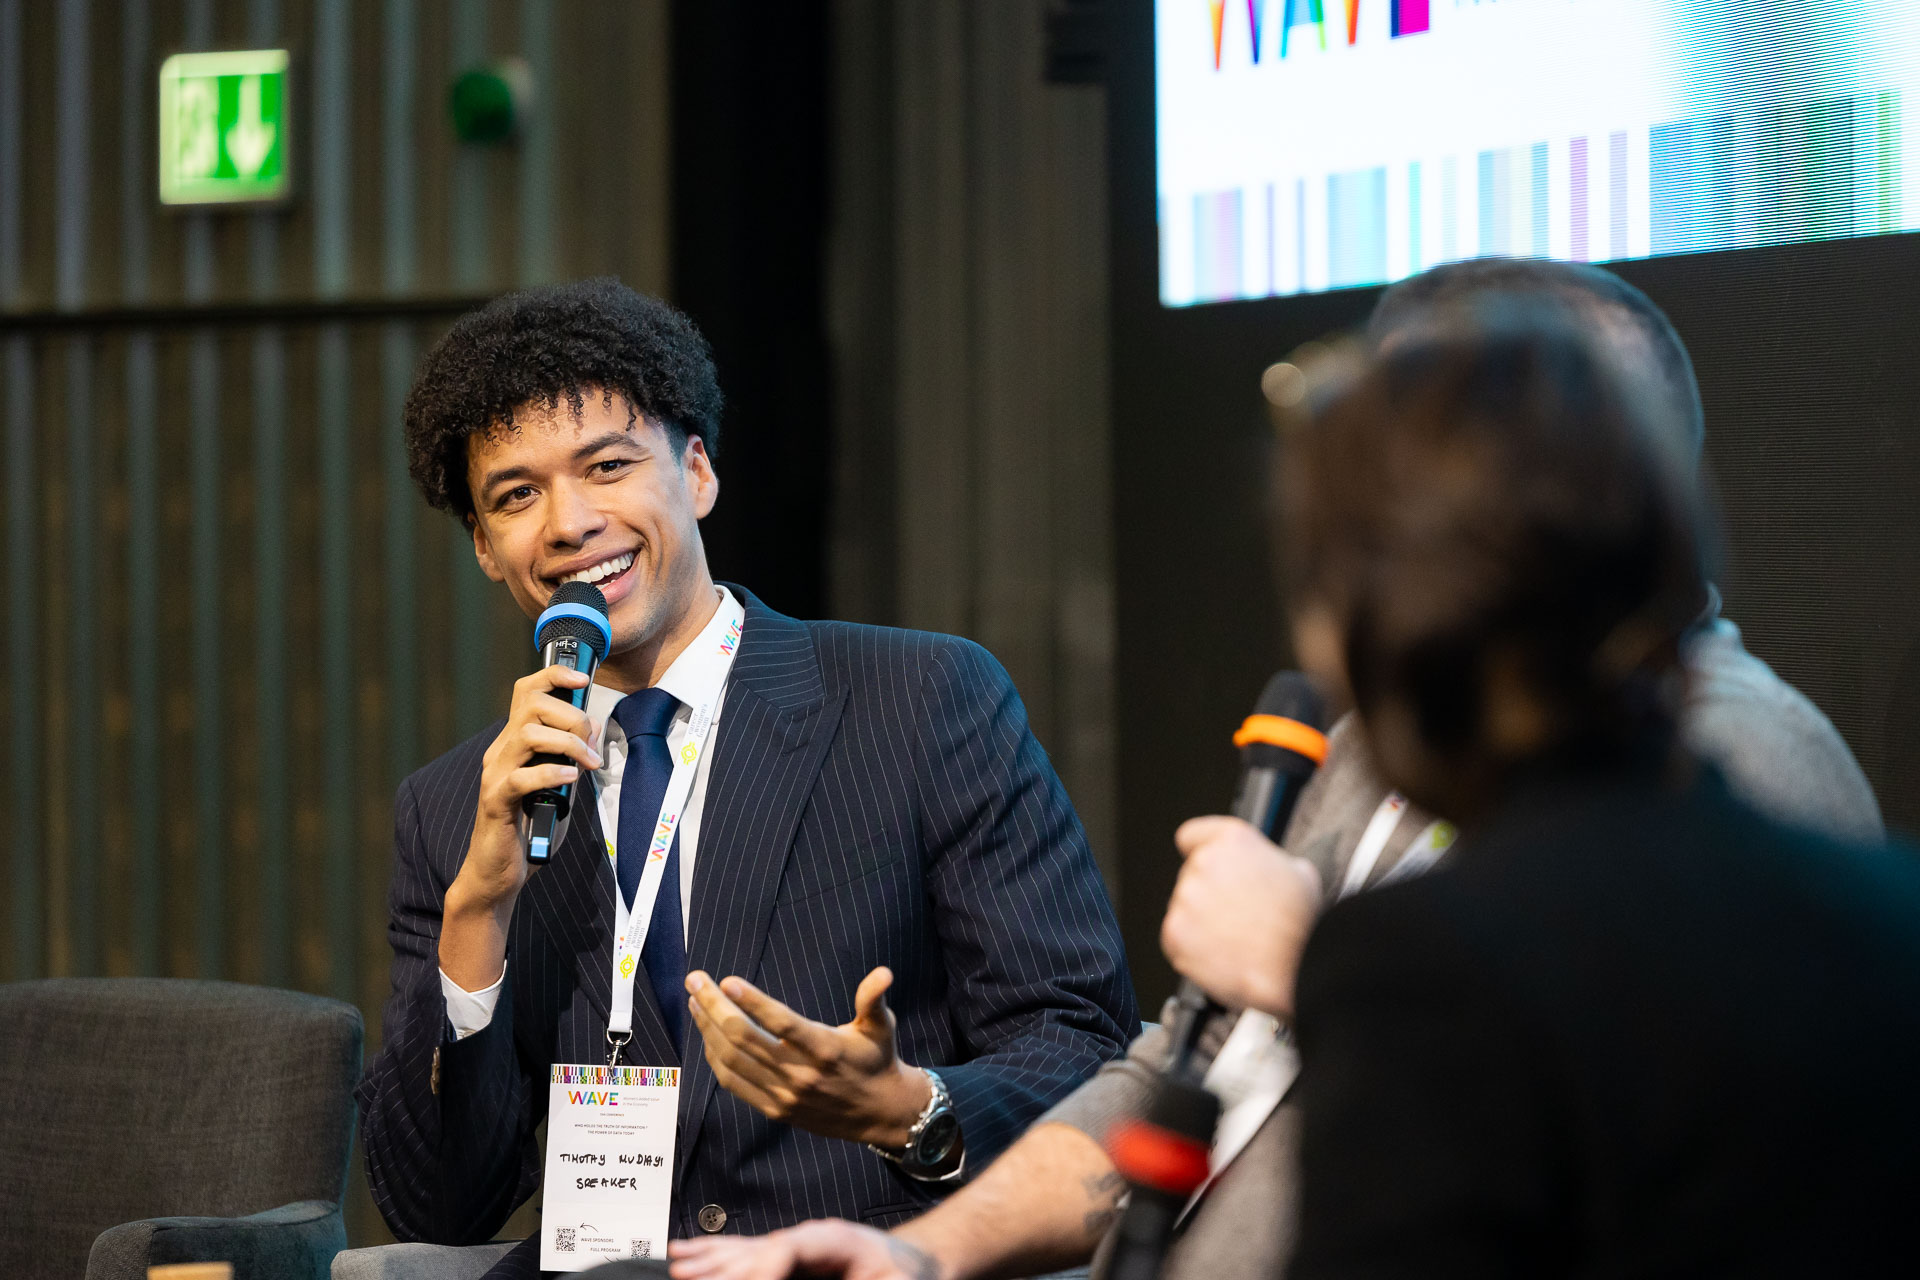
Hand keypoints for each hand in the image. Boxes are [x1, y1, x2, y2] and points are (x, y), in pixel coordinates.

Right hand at [440, 664, 602, 989]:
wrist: (497, 870)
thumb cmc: (529, 824)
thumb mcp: (555, 782)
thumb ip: (568, 756)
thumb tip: (593, 733)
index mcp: (514, 741)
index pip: (527, 689)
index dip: (555, 675)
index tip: (584, 679)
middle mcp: (501, 751)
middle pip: (532, 704)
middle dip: (573, 716)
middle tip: (592, 744)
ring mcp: (495, 774)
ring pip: (529, 733)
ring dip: (569, 744)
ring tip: (589, 765)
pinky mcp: (495, 801)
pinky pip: (522, 776)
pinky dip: (552, 773)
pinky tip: (571, 780)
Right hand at [669, 1220, 940, 1279]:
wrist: (921, 1266)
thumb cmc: (908, 1276)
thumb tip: (798, 1269)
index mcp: (836, 1239)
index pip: (789, 1246)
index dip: (763, 1268)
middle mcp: (810, 1238)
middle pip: (759, 1248)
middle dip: (724, 1266)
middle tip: (687, 1278)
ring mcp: (797, 1247)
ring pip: (747, 1251)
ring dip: (711, 1260)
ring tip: (679, 1266)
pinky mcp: (790, 1260)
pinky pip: (747, 1255)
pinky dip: (716, 1256)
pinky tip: (686, 1253)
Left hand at [686, 966, 933, 1147]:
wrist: (879, 1113)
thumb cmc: (876, 1059)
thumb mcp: (881, 1027)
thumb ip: (873, 999)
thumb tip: (883, 973)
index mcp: (825, 1048)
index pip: (782, 1023)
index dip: (753, 1002)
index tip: (726, 981)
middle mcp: (801, 1074)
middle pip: (745, 1038)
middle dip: (714, 1006)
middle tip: (695, 980)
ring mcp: (784, 1095)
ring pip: (732, 1060)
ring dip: (707, 1028)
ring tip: (695, 1001)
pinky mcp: (775, 1109)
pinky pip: (734, 1082)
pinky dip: (715, 1057)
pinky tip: (708, 1034)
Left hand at [1161, 816, 1322, 1016]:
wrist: (1296, 964)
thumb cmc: (1301, 921)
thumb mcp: (1299, 872)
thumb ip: (1269, 862)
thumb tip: (1267, 870)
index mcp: (1232, 839)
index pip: (1192, 835)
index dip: (1199, 853)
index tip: (1207, 868)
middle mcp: (1203, 862)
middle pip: (1190, 876)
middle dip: (1208, 895)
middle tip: (1236, 915)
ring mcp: (1185, 898)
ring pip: (1184, 910)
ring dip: (1200, 923)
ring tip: (1234, 940)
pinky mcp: (1174, 932)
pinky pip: (1176, 940)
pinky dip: (1193, 950)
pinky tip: (1222, 955)